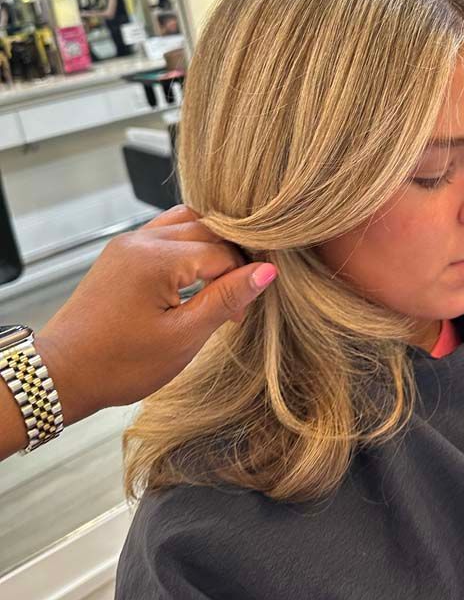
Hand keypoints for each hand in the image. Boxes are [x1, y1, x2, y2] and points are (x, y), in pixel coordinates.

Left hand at [34, 206, 276, 426]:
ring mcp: (128, 244)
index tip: (244, 311)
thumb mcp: (182, 338)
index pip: (223, 251)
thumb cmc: (118, 364)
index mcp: (157, 259)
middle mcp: (141, 241)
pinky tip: (193, 278)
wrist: (62, 375)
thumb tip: (265, 272)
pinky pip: (165, 234)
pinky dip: (187, 248)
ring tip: (218, 285)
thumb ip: (226, 299)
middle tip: (237, 300)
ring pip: (186, 224)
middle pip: (207, 230)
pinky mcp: (120, 253)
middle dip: (230, 259)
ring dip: (210, 248)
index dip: (243, 278)